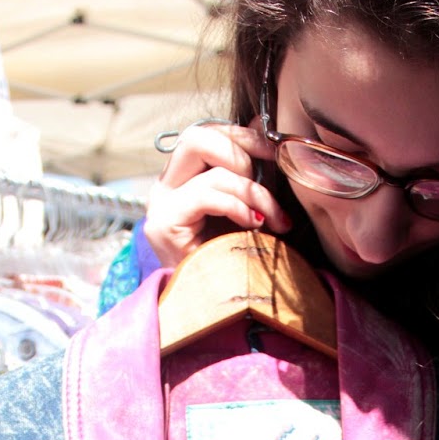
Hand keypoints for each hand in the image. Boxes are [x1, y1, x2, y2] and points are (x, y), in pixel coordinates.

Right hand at [145, 122, 293, 268]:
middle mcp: (166, 187)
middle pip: (198, 135)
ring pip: (209, 166)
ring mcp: (161, 205)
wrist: (212, 313)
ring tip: (274, 218)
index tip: (277, 150)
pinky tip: (254, 225)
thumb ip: (249, 175)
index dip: (244, 135)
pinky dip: (237, 205)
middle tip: (271, 176)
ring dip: (253, 190)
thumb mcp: (246, 210)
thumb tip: (261, 126)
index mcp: (183, 180)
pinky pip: (206, 194)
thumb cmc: (233, 263)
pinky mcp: (164, 224)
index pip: (207, 134)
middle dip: (243, 149)